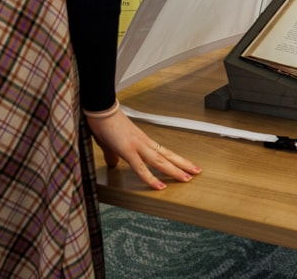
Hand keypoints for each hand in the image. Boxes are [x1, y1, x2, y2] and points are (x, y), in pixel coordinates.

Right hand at [86, 107, 200, 190]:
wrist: (99, 109)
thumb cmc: (104, 123)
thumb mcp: (110, 143)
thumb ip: (113, 155)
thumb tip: (113, 164)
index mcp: (141, 140)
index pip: (163, 151)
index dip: (175, 159)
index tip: (186, 165)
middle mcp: (143, 142)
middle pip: (167, 155)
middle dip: (183, 164)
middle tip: (197, 171)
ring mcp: (137, 145)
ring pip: (160, 161)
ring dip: (175, 170)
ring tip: (187, 178)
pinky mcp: (127, 150)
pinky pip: (141, 167)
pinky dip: (151, 178)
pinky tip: (160, 186)